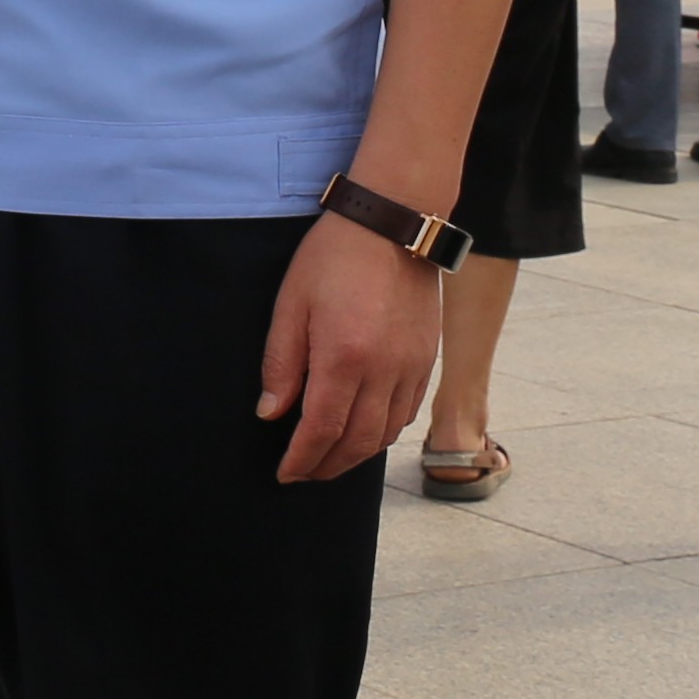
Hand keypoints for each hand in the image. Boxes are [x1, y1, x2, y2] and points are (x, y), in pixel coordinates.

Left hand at [256, 214, 440, 484]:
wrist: (394, 224)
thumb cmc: (333, 257)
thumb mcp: (291, 304)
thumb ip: (282, 363)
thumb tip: (271, 414)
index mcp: (344, 357)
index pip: (322, 430)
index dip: (302, 459)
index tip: (285, 474)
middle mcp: (384, 371)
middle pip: (357, 442)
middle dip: (327, 466)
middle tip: (304, 474)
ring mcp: (411, 367)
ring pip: (386, 433)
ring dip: (356, 455)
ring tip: (330, 458)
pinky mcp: (427, 358)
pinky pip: (407, 412)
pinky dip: (384, 431)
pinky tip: (364, 430)